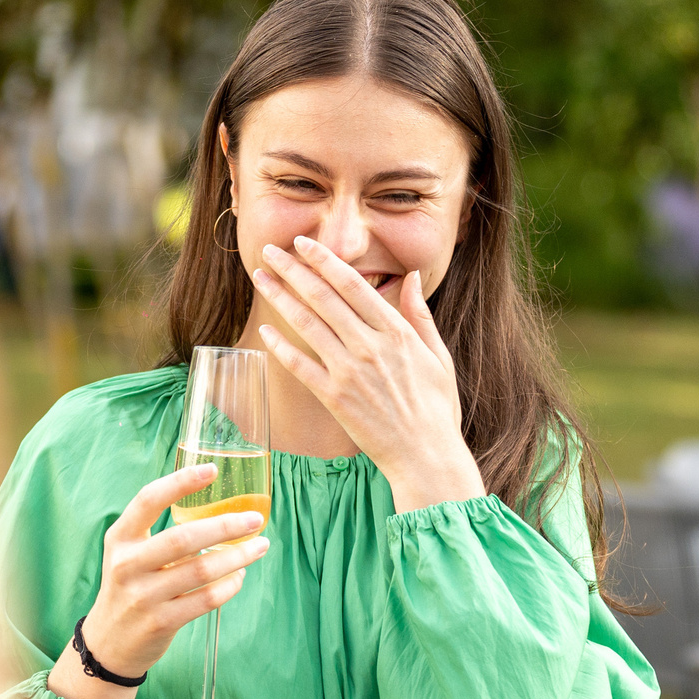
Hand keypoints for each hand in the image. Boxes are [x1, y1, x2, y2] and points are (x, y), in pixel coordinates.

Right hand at [46, 464, 268, 698]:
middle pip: (184, 538)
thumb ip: (159, 533)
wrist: (108, 643)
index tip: (213, 471)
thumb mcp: (128, 554)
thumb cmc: (128, 588)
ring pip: (200, 570)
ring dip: (237, 557)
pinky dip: (229, 586)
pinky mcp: (161, 622)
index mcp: (120, 538)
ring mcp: (143, 595)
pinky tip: (240, 576)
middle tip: (254, 519)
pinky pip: (205, 600)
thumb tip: (217, 511)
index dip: (181, 483)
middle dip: (225, 526)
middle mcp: (128, 564)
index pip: (148, 500)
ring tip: (259, 546)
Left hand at [250, 234, 485, 512]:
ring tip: (260, 277)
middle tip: (270, 250)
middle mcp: (371, 347)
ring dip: (280, 297)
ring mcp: (350, 372)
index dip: (325, 260)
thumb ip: (420, 315)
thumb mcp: (438, 356)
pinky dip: (281, 347)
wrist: (425, 455)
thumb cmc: (436, 408)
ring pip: (307, 325)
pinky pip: (300, 367)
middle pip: (324, 298)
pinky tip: (264, 331)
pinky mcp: (334, 398)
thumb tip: (412, 276)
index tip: (304, 243)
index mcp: (397, 332)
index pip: (353, 285)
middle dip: (294, 269)